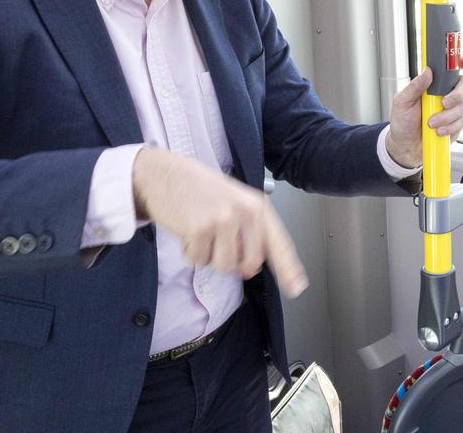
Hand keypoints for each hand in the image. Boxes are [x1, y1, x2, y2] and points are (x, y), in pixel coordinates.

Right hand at [131, 148, 308, 297]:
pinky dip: (191, 251)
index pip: (278, 243)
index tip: (296, 290)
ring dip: (209, 256)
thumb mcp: (235, 201)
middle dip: (232, 261)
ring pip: (224, 267)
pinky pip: (199, 260)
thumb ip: (250, 231)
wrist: (166, 173)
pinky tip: (188, 230)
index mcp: (257, 206)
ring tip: (202, 231)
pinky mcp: (200, 229)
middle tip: (218, 241)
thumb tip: (254, 269)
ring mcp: (223, 220)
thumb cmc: (201, 190)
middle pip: (249, 265)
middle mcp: (245, 213)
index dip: (288, 270)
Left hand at [385, 58, 462, 167]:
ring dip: (446, 116)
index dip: (461, 62)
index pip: (450, 69)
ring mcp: (453, 109)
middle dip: (456, 94)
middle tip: (444, 103)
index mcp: (433, 85)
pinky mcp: (456, 124)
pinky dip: (449, 127)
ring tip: (430, 123)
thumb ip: (414, 86)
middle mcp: (445, 94)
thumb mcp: (402, 101)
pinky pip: (461, 122)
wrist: (405, 146)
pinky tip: (438, 131)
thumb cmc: (403, 121)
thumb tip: (427, 71)